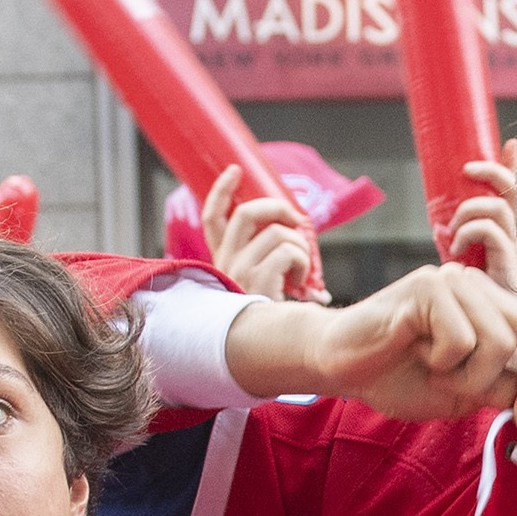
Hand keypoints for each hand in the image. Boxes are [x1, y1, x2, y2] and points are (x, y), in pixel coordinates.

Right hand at [203, 165, 325, 304]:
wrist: (269, 345)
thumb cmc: (271, 311)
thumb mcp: (263, 278)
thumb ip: (272, 253)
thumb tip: (300, 229)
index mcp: (224, 259)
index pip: (212, 218)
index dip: (221, 191)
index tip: (235, 170)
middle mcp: (226, 262)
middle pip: (248, 213)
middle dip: (278, 207)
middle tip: (298, 219)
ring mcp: (240, 271)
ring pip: (278, 234)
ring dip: (301, 248)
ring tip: (303, 271)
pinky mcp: (257, 281)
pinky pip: (288, 253)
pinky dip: (303, 263)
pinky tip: (303, 284)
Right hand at [291, 262, 516, 434]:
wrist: (342, 366)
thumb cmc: (401, 377)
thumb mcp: (467, 393)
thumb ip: (507, 386)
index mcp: (497, 307)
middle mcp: (483, 288)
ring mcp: (456, 282)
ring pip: (501, 342)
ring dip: (473, 379)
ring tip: (442, 376)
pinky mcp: (428, 287)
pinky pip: (461, 339)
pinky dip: (444, 364)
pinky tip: (420, 357)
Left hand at [444, 152, 516, 294]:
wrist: (473, 328)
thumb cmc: (463, 294)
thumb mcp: (457, 254)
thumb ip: (454, 236)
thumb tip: (438, 221)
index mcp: (501, 230)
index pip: (511, 191)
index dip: (512, 166)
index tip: (510, 144)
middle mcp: (511, 236)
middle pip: (511, 191)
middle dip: (491, 172)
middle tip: (466, 171)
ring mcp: (512, 250)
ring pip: (499, 209)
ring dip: (469, 211)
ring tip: (452, 229)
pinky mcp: (509, 265)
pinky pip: (492, 233)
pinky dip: (469, 233)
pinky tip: (455, 248)